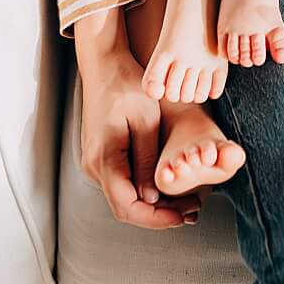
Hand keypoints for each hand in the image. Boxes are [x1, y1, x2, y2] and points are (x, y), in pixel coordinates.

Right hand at [78, 42, 196, 229]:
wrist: (103, 65)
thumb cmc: (126, 85)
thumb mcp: (145, 120)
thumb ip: (147, 160)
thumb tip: (151, 197)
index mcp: (104, 158)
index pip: (127, 206)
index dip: (156, 219)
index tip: (182, 217)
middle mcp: (93, 166)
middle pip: (125, 206)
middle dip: (158, 214)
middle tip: (190, 210)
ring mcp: (94, 162)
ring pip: (123, 197)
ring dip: (152, 204)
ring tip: (184, 200)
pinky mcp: (99, 157)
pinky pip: (120, 183)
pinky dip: (143, 190)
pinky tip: (165, 184)